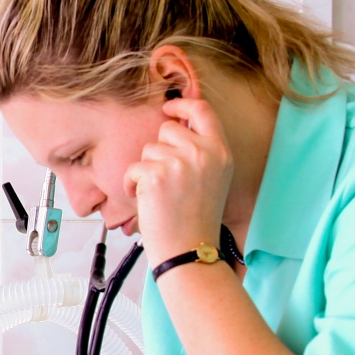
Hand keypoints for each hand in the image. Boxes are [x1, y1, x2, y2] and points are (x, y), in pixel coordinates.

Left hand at [123, 95, 233, 258]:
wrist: (189, 250)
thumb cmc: (197, 218)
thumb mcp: (213, 177)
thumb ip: (200, 149)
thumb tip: (174, 122)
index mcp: (220, 151)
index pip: (202, 109)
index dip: (182, 104)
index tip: (168, 108)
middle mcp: (203, 152)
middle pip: (168, 128)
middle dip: (160, 149)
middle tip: (168, 178)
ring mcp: (179, 162)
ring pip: (149, 149)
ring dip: (147, 170)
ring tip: (161, 195)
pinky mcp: (156, 175)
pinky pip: (134, 168)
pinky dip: (133, 184)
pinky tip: (147, 201)